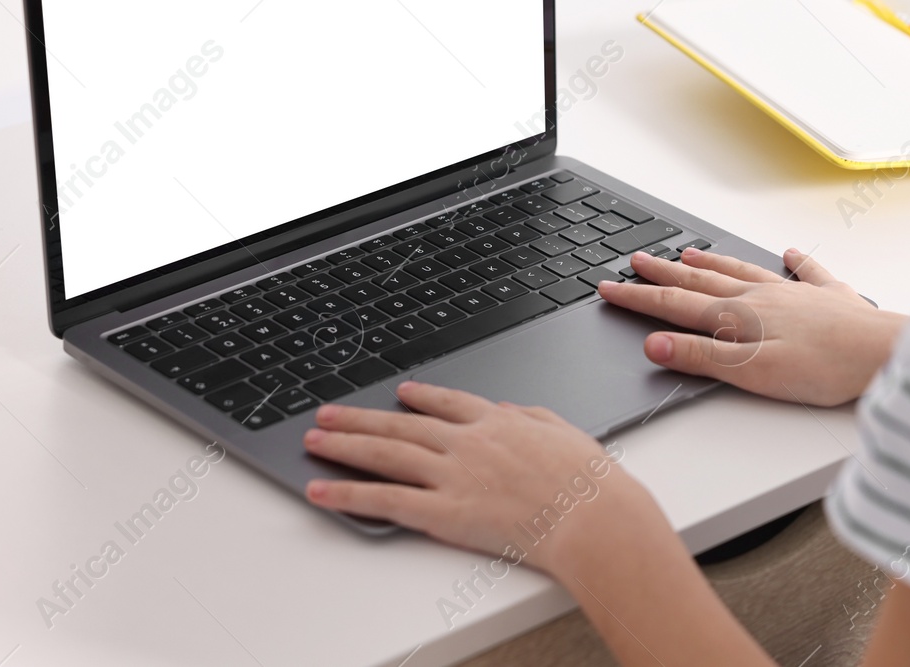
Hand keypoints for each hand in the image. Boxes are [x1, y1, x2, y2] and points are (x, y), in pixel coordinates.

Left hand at [302, 380, 670, 577]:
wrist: (594, 517)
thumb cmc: (591, 483)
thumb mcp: (565, 433)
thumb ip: (532, 419)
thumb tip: (507, 411)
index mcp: (498, 423)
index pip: (448, 403)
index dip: (420, 397)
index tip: (402, 393)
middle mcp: (467, 443)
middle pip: (402, 424)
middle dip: (361, 418)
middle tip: (329, 414)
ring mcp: (452, 475)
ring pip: (385, 454)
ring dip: (344, 446)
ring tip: (314, 441)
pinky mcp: (443, 512)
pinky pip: (386, 500)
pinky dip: (349, 494)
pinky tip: (322, 491)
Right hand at [597, 247, 907, 406]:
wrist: (885, 353)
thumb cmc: (824, 368)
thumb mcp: (753, 373)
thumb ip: (702, 358)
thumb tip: (654, 345)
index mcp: (739, 317)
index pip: (676, 306)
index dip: (639, 298)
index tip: (608, 289)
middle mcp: (763, 298)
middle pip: (703, 283)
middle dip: (664, 272)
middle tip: (635, 260)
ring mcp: (796, 295)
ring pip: (744, 272)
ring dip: (713, 263)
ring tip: (689, 253)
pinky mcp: (830, 299)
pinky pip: (807, 273)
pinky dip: (795, 262)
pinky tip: (788, 252)